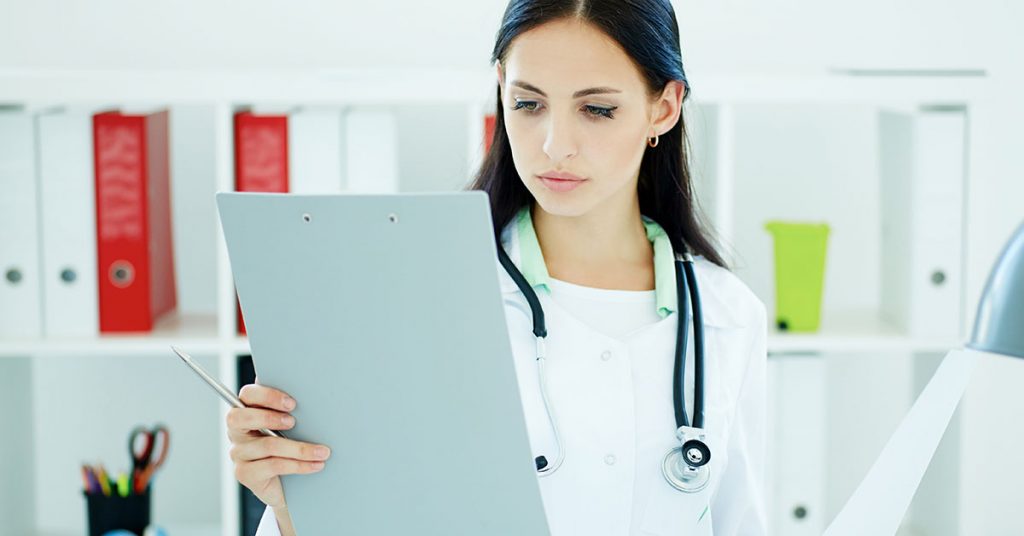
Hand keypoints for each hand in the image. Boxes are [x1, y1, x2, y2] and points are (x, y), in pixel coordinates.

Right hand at [227, 383, 331, 511]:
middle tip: (294, 422)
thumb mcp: (290, 426)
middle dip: (269, 417)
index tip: (292, 403)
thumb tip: (311, 393)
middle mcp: (237, 431)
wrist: (287, 483)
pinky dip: (299, 465)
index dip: (268, 396)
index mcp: (247, 410)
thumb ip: (290, 410)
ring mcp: (238, 453)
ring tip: (322, 451)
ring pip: (267, 445)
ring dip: (300, 448)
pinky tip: (316, 464)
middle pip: (240, 418)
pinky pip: (273, 466)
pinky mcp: (245, 474)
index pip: (248, 395)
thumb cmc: (289, 446)